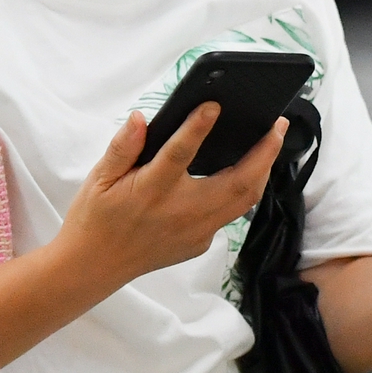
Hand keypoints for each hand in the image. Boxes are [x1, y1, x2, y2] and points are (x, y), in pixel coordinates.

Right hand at [52, 104, 283, 296]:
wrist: (93, 267)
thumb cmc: (95, 217)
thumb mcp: (99, 178)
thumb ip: (123, 147)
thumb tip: (141, 118)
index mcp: (151, 191)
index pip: (180, 154)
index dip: (197, 128)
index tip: (214, 105)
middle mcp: (179, 212)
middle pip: (236, 183)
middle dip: (264, 153)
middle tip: (278, 124)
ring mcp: (195, 231)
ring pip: (243, 200)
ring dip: (263, 171)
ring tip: (272, 143)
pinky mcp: (199, 243)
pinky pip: (230, 215)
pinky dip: (244, 192)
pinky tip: (247, 172)